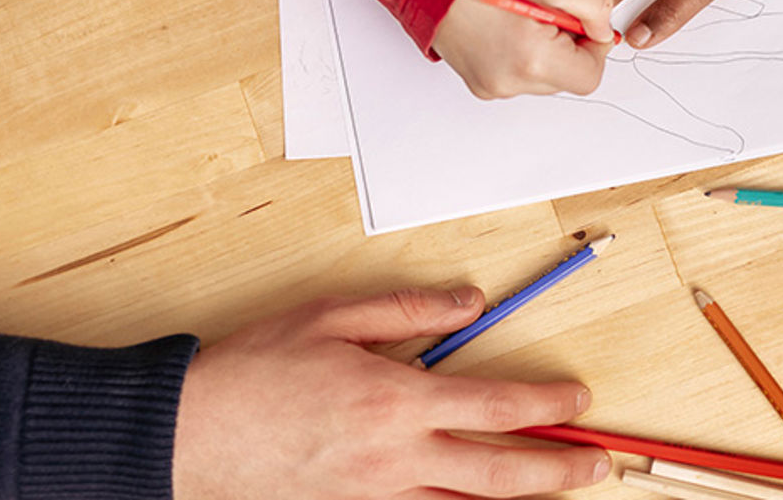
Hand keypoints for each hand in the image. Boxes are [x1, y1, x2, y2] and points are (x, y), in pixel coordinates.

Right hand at [172, 287, 608, 499]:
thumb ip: (409, 310)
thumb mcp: (331, 317)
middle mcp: (394, 458)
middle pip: (498, 473)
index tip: (577, 399)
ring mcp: (373, 496)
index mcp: (395, 401)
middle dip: (557, 472)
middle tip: (599, 466)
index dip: (547, 404)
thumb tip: (470, 302)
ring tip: (555, 494)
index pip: (495, 404)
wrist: (183, 434)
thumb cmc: (252, 372)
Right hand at [432, 0, 614, 98]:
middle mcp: (508, 83)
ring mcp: (490, 86)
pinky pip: (519, 74)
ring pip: (544, 75)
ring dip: (546, 46)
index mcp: (530, 61)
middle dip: (567, 42)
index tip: (580, 16)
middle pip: (567, 78)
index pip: (590, 75)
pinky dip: (524, 51)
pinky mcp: (479, 81)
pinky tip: (507, 22)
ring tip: (522, 11)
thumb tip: (604, 27)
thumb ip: (593, 4)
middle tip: (545, 6)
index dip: (594, 44)